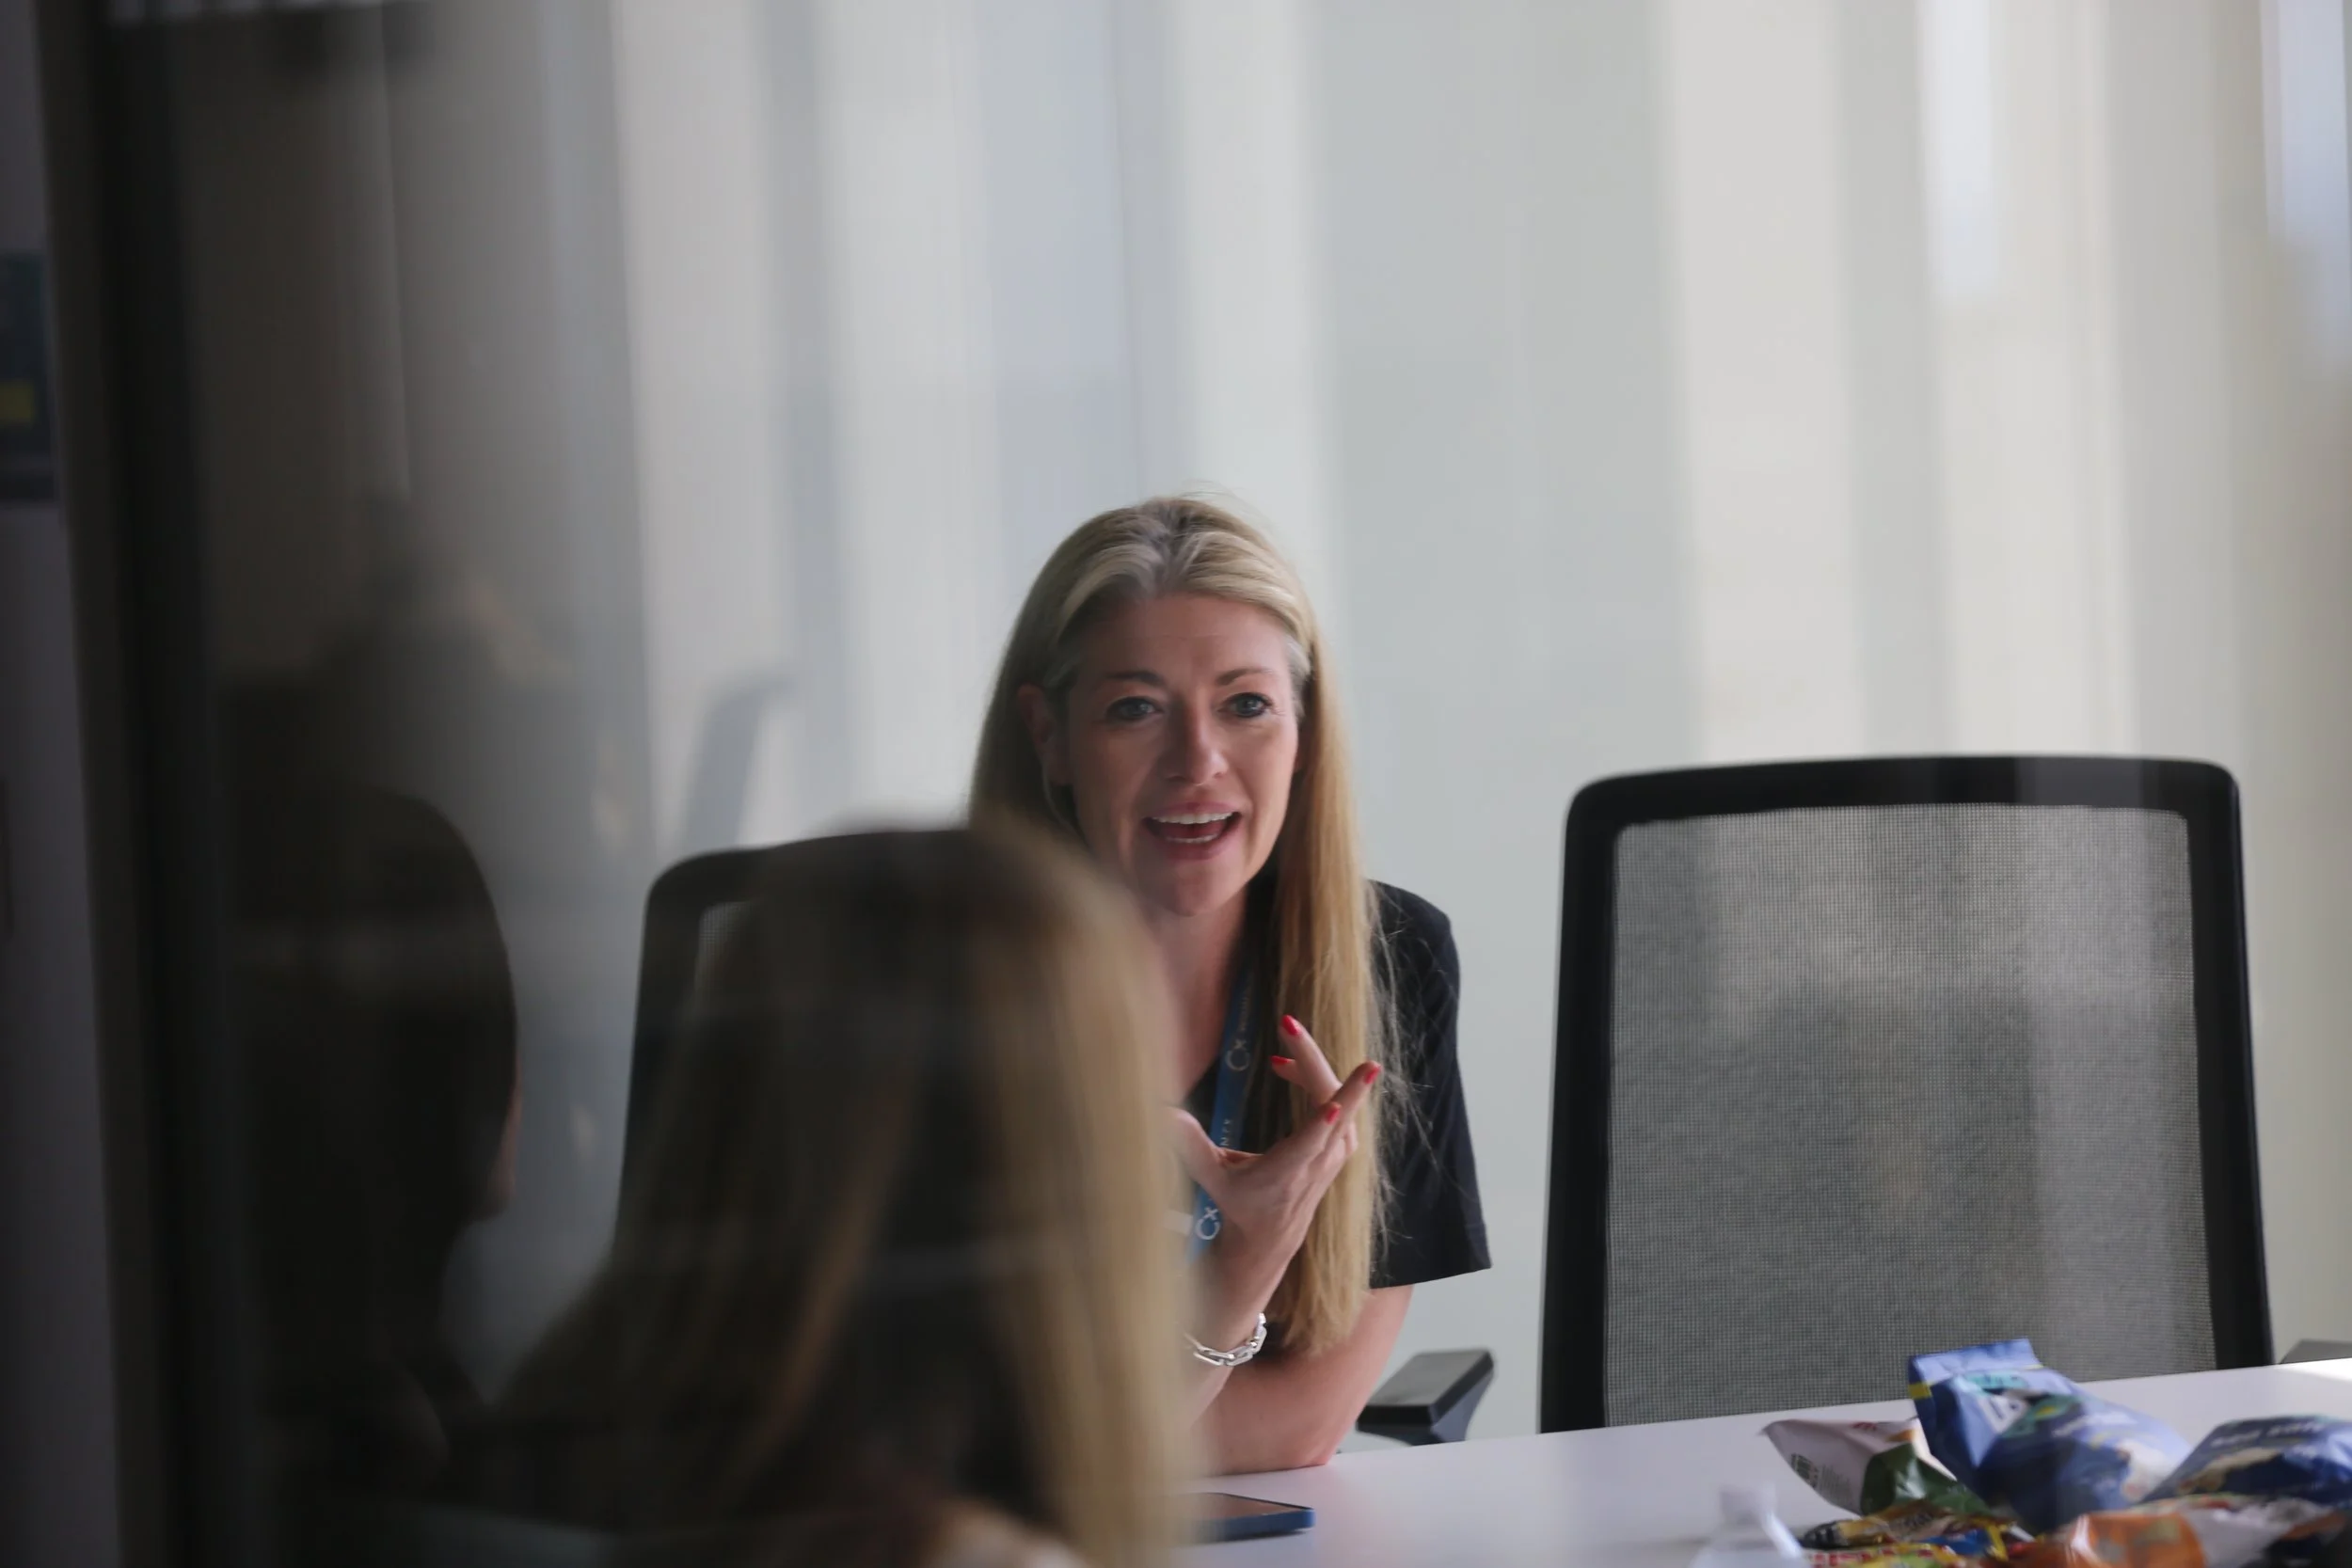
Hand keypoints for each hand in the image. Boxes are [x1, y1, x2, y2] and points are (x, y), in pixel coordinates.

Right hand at [1169, 1016, 1379, 1345]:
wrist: (1271, 1234)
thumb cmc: (1238, 1204)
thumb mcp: (1211, 1179)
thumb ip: (1189, 1147)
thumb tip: (1162, 1113)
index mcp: (1288, 1172)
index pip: (1310, 1147)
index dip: (1322, 1125)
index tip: (1336, 1105)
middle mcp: (1319, 1163)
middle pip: (1331, 1108)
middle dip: (1310, 1062)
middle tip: (1289, 1024)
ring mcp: (1335, 1153)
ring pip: (1340, 1100)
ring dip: (1314, 1065)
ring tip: (1287, 1036)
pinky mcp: (1340, 1144)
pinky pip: (1337, 1102)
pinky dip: (1317, 1078)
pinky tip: (1287, 1064)